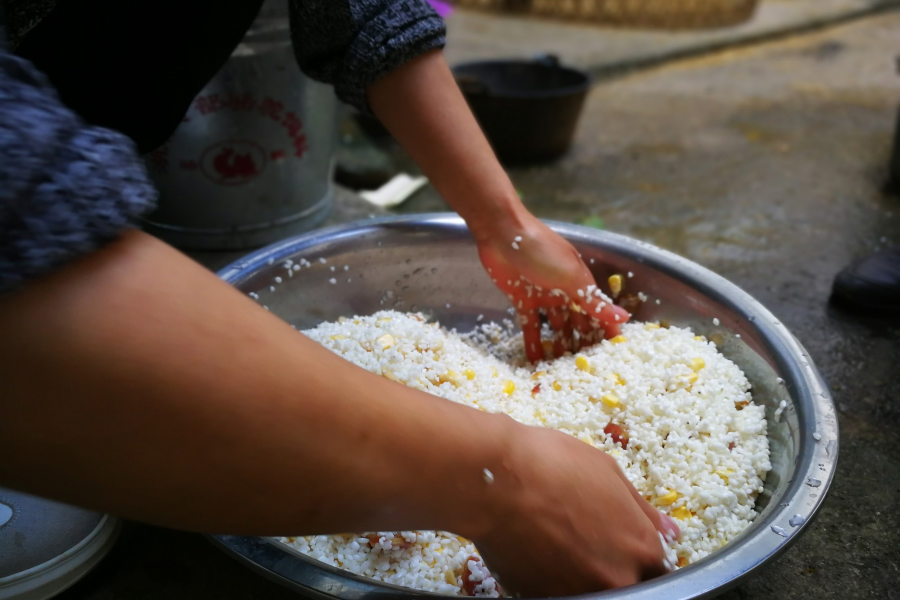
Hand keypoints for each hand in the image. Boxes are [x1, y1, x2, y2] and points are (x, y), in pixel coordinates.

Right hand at [473, 426, 678, 595]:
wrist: (494, 479)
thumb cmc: (552, 464)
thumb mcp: (607, 472)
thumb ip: (642, 509)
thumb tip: (669, 532)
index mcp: (640, 546)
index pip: (658, 567)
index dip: (640, 553)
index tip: (624, 543)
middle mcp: (616, 578)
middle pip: (629, 583)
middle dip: (613, 565)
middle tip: (587, 540)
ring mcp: (579, 593)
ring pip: (592, 590)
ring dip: (582, 572)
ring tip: (560, 542)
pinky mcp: (541, 598)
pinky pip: (558, 593)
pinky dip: (553, 578)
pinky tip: (539, 550)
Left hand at [477, 212, 629, 361]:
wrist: (502, 233)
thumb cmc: (541, 250)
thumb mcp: (571, 277)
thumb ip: (594, 301)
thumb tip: (624, 319)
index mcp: (581, 282)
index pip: (599, 311)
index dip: (606, 331)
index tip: (613, 355)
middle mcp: (565, 291)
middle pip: (578, 321)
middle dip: (583, 342)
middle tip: (586, 369)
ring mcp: (544, 296)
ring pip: (556, 326)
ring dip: (560, 345)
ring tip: (562, 371)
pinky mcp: (522, 300)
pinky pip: (531, 325)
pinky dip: (534, 342)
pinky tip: (536, 361)